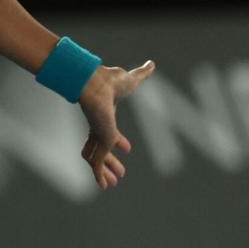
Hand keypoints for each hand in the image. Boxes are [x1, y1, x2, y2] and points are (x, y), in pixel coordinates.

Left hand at [78, 60, 155, 188]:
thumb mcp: (132, 79)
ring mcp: (98, 134)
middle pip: (102, 147)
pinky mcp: (100, 141)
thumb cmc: (111, 80)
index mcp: (105, 115)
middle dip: (111, 161)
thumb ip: (142, 73)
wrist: (95, 83)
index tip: (127, 148)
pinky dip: (99, 175)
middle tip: (120, 173)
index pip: (109, 132)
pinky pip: (96, 163)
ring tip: (114, 182)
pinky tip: (104, 186)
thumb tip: (152, 63)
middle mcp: (100, 126)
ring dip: (106, 171)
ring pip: (98, 158)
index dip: (118, 141)